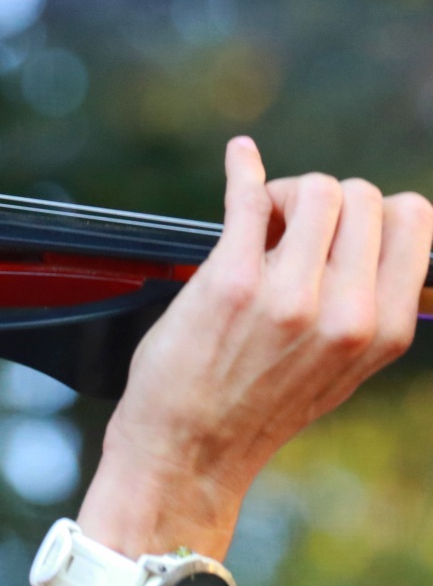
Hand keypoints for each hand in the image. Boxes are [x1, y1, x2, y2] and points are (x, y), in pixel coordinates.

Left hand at [76, 136, 432, 559]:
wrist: (192, 445)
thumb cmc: (258, 403)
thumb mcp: (344, 367)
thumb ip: (368, 306)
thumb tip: (379, 237)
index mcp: (384, 329)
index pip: (414, 220)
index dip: (372, 211)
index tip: (337, 228)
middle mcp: (347, 312)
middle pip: (364, 196)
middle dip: (325, 198)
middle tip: (289, 226)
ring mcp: (290, 294)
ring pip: (315, 188)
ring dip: (286, 191)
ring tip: (263, 221)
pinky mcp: (232, 280)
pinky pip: (250, 196)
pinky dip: (243, 168)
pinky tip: (240, 158)